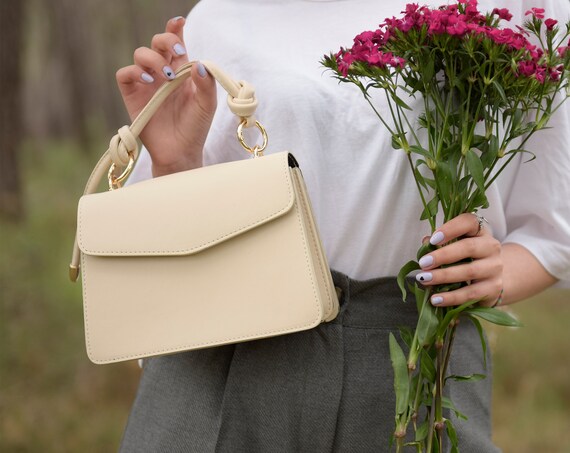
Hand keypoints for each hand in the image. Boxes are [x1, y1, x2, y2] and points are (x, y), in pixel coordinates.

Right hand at [115, 16, 216, 176]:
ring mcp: (146, 83)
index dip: (174, 29)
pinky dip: (135, 72)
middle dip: (165, 40)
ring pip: (140, 54)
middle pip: (157, 42)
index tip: (179, 22)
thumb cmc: (195, 128)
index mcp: (181, 70)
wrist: (181, 152)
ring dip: (153, 59)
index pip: (176, 43)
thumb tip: (199, 64)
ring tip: (167, 77)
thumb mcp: (207, 105)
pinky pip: (125, 73)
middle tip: (178, 53)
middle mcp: (162, 73)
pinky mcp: (132, 95)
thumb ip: (206, 83)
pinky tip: (149, 82)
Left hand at [415, 213, 502, 306]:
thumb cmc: (464, 258)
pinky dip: (451, 297)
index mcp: (480, 231)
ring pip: (469, 271)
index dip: (451, 229)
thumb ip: (439, 243)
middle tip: (423, 263)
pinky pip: (471, 294)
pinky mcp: (493, 288)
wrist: (490, 278)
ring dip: (444, 276)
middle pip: (468, 247)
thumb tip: (425, 242)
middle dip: (443, 256)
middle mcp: (491, 247)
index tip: (433, 239)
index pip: (470, 222)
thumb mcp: (453, 246)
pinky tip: (435, 299)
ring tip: (424, 279)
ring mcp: (495, 268)